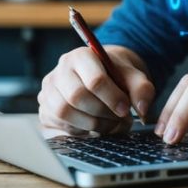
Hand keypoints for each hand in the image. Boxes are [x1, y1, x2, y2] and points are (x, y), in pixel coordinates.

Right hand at [38, 45, 154, 134]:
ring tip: (110, 124)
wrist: (102, 75)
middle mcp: (60, 70)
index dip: (112, 98)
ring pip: (65, 113)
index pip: (94, 80)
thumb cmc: (116, 74)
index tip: (125, 109)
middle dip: (102, 113)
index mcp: (81, 56)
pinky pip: (59, 125)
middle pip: (77, 97)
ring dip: (92, 124)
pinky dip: (81, 131)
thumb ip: (142, 88)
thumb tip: (142, 109)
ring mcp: (49, 89)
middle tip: (119, 119)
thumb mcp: (133, 75)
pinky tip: (95, 125)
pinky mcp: (45, 108)